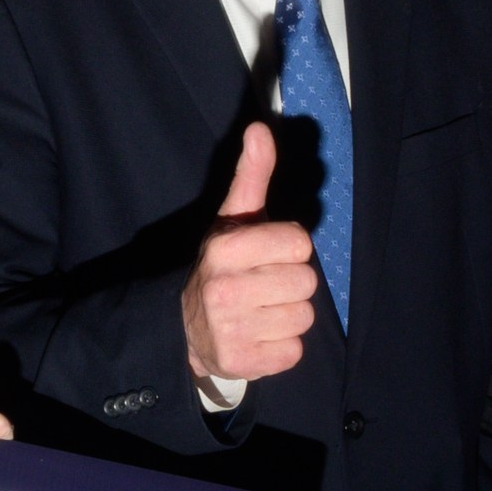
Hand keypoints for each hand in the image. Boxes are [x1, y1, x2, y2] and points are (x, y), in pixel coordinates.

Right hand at [181, 122, 318, 383]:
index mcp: (225, 249)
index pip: (300, 243)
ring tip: (260, 311)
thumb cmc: (224, 265)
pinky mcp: (241, 362)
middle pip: (306, 282)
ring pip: (303, 317)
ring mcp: (231, 329)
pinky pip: (294, 352)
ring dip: (288, 316)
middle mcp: (225, 289)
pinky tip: (258, 336)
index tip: (267, 254)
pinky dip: (281, 348)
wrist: (185, 328)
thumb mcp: (232, 218)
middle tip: (264, 285)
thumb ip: (253, 175)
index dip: (289, 248)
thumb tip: (260, 128)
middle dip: (291, 284)